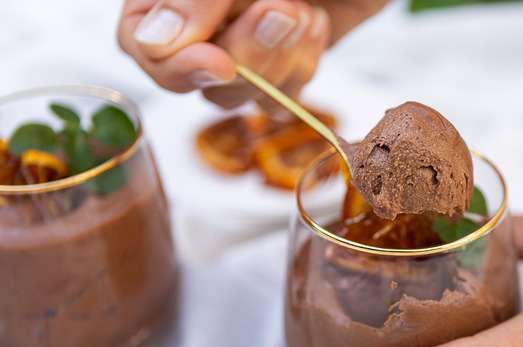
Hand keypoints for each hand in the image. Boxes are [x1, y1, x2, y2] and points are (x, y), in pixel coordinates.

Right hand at [117, 0, 390, 108]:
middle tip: (284, 8)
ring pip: (239, 94)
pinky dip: (302, 66)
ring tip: (304, 8)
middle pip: (196, 78)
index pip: (141, 44)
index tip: (220, 63)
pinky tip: (316, 24)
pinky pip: (280, 96)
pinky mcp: (285, 58)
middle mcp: (205, 18)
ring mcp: (245, 41)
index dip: (177, 64)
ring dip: (279, 58)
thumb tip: (151, 42)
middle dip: (247, 54)